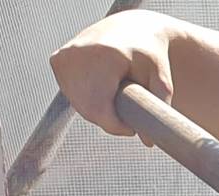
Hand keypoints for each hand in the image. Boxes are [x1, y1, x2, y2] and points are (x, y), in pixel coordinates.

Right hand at [50, 12, 174, 142]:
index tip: (132, 129)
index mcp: (106, 56)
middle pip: (88, 110)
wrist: (130, 29)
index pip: (101, 109)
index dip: (116, 126)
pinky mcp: (57, 60)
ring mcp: (65, 56)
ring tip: (116, 95)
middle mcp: (80, 53)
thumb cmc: (148, 55)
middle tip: (126, 113)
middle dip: (108, 119)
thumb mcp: (161, 79)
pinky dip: (86, 97)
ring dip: (97, 109)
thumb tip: (148, 143)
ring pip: (78, 104)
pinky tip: (101, 85)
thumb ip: (159, 108)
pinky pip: (70, 94)